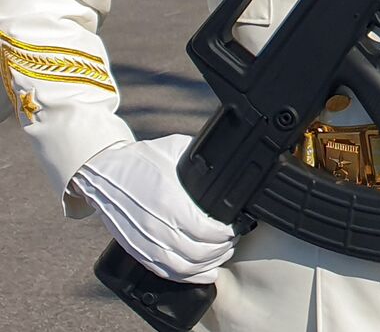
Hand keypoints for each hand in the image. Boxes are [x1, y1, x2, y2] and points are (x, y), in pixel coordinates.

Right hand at [69, 135, 237, 284]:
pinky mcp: (137, 250)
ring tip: (222, 254)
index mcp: (168, 202)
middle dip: (222, 249)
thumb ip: (201, 158)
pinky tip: (203, 272)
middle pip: (200, 252)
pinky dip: (188, 277)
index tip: (234, 228)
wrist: (99, 175)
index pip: (207, 230)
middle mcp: (156, 226)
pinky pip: (166, 272)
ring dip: (209, 265)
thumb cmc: (138, 160)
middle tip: (231, 240)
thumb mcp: (175, 149)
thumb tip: (227, 160)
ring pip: (185, 267)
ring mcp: (145, 242)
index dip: (226, 233)